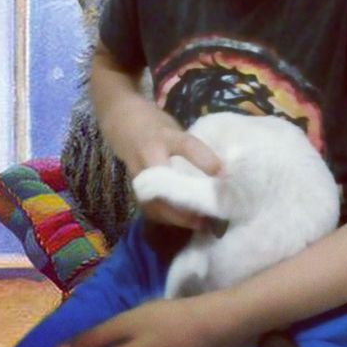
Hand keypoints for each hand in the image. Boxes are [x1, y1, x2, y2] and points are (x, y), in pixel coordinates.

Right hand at [106, 99, 222, 228]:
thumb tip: (221, 172)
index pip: (187, 146)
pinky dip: (166, 217)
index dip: (206, 160)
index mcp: (165, 135)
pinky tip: (182, 222)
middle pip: (165, 185)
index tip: (224, 175)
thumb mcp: (176, 129)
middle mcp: (149, 155)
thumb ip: (192, 148)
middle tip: (208, 217)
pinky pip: (149, 207)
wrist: (123, 122)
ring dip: (176, 217)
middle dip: (186, 205)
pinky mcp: (134, 187)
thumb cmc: (157, 125)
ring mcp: (139, 173)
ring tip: (199, 224)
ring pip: (154, 202)